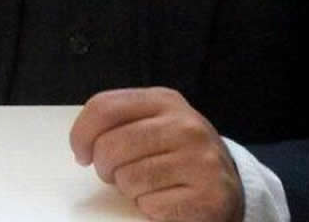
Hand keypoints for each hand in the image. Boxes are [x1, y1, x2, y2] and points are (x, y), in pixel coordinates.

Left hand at [70, 87, 243, 221]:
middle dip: (104, 167)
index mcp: (165, 101)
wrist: (227, 185)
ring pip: (128, 179)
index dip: (81, 133)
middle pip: (111, 146)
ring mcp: (199, 160)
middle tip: (116, 174)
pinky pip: (150, 204)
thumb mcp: (153, 123)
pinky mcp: (206, 195)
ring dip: (129, 189)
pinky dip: (149, 207)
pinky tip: (166, 200)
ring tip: (148, 185)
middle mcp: (186, 126)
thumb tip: (83, 145)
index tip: (81, 153)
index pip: (105, 107)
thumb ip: (120, 122)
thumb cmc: (177, 153)